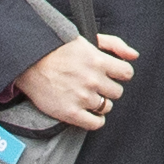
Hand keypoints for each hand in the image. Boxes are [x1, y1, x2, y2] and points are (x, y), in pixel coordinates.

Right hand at [15, 34, 135, 132]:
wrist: (29, 62)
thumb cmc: (57, 49)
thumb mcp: (87, 39)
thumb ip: (114, 44)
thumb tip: (134, 56)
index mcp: (98, 61)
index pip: (126, 73)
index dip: (120, 74)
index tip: (111, 75)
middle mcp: (92, 80)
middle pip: (117, 92)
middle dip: (108, 88)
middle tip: (95, 85)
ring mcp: (82, 97)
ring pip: (107, 107)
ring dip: (100, 103)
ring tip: (86, 96)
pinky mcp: (71, 113)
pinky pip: (95, 123)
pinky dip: (95, 120)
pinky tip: (88, 113)